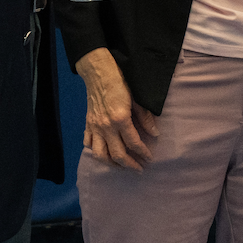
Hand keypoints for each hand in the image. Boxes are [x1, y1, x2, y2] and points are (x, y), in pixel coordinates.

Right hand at [77, 49, 156, 169]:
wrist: (98, 73)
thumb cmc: (120, 82)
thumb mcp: (137, 98)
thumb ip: (145, 118)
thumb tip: (155, 134)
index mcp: (120, 119)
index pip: (133, 143)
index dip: (143, 153)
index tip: (149, 159)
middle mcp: (106, 127)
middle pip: (117, 154)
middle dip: (130, 164)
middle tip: (139, 169)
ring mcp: (95, 127)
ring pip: (100, 154)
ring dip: (111, 163)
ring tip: (121, 165)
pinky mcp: (88, 124)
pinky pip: (88, 143)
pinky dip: (95, 151)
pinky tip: (104, 151)